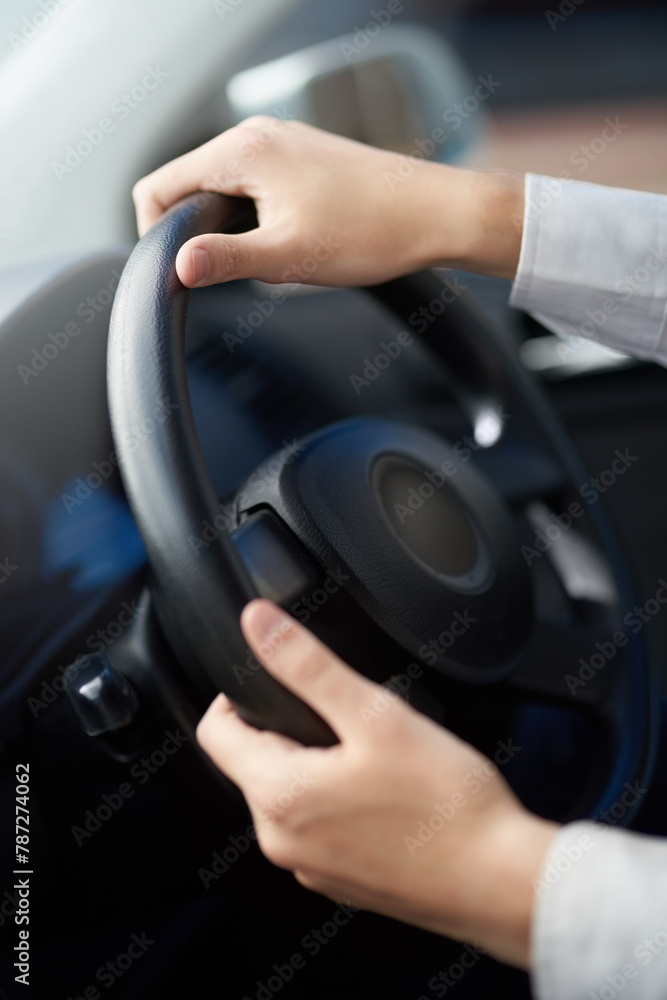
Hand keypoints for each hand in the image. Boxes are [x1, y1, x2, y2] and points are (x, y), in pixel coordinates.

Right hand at [132, 117, 523, 287]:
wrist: (434, 214)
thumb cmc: (371, 231)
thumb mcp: (288, 257)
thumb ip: (226, 260)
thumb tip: (178, 267)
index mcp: (242, 151)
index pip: (158, 185)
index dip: (154, 234)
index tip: (179, 270)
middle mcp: (257, 134)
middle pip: (187, 183)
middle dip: (192, 230)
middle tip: (225, 272)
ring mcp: (282, 141)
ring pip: (221, 184)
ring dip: (224, 224)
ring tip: (263, 257)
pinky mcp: (302, 155)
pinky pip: (252, 182)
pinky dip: (251, 213)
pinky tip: (285, 239)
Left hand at [196, 599, 558, 968]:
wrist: (501, 881)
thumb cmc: (447, 806)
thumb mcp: (374, 714)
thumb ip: (308, 664)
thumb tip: (259, 625)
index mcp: (279, 797)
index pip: (215, 734)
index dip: (235, 694)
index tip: (270, 677)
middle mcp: (283, 841)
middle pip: (254, 763)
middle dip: (287, 728)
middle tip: (346, 713)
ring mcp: (312, 866)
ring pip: (289, 794)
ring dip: (316, 764)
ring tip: (373, 752)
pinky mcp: (342, 880)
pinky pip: (319, 826)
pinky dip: (338, 800)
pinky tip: (387, 793)